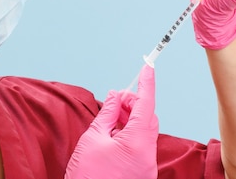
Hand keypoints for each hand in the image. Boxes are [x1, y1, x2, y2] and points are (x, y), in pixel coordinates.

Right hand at [64, 64, 158, 178]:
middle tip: (115, 99)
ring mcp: (147, 166)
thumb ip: (107, 114)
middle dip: (133, 103)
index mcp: (137, 143)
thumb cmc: (87, 177)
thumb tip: (115, 97)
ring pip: (145, 132)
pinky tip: (113, 133)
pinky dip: (130, 133)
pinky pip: (141, 145)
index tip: (147, 67)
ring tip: (111, 116)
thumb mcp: (92, 139)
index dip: (147, 83)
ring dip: (131, 118)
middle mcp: (148, 155)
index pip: (147, 104)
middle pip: (148, 117)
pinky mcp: (142, 174)